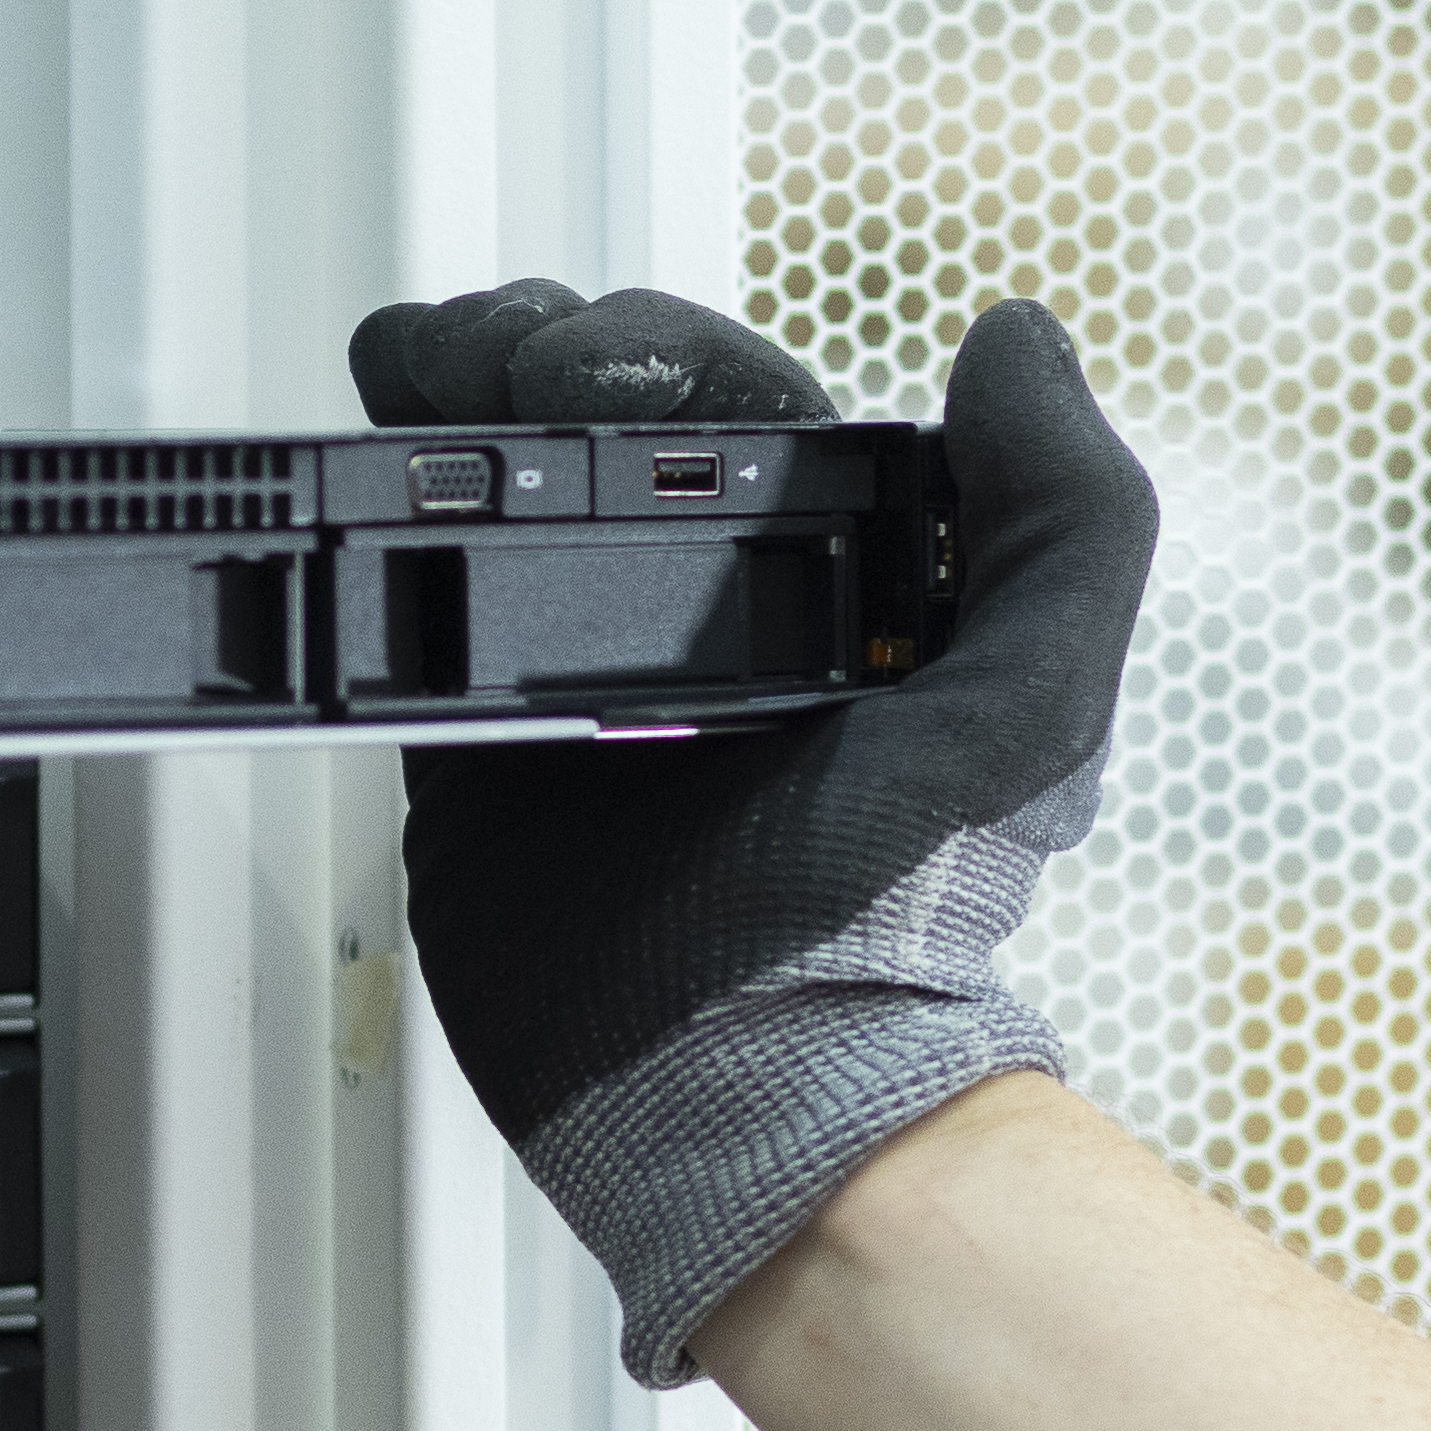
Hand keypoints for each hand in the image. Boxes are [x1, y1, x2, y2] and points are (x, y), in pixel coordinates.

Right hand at [343, 282, 1156, 1376]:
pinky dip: (383, 531)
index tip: (599, 371)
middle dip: (531, 360)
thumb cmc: (895, 919)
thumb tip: (1020, 346)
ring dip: (448, 410)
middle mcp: (704, 608)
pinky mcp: (480, 743)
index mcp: (834, 571)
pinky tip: (366, 485)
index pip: (728, 402)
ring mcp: (584, 667)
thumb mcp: (1034, 700)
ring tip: (420, 385)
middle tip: (499, 380)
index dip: (653, 352)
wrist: (747, 1083)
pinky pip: (417, 608)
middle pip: (594, 419)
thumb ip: (1063, 515)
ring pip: (497, 487)